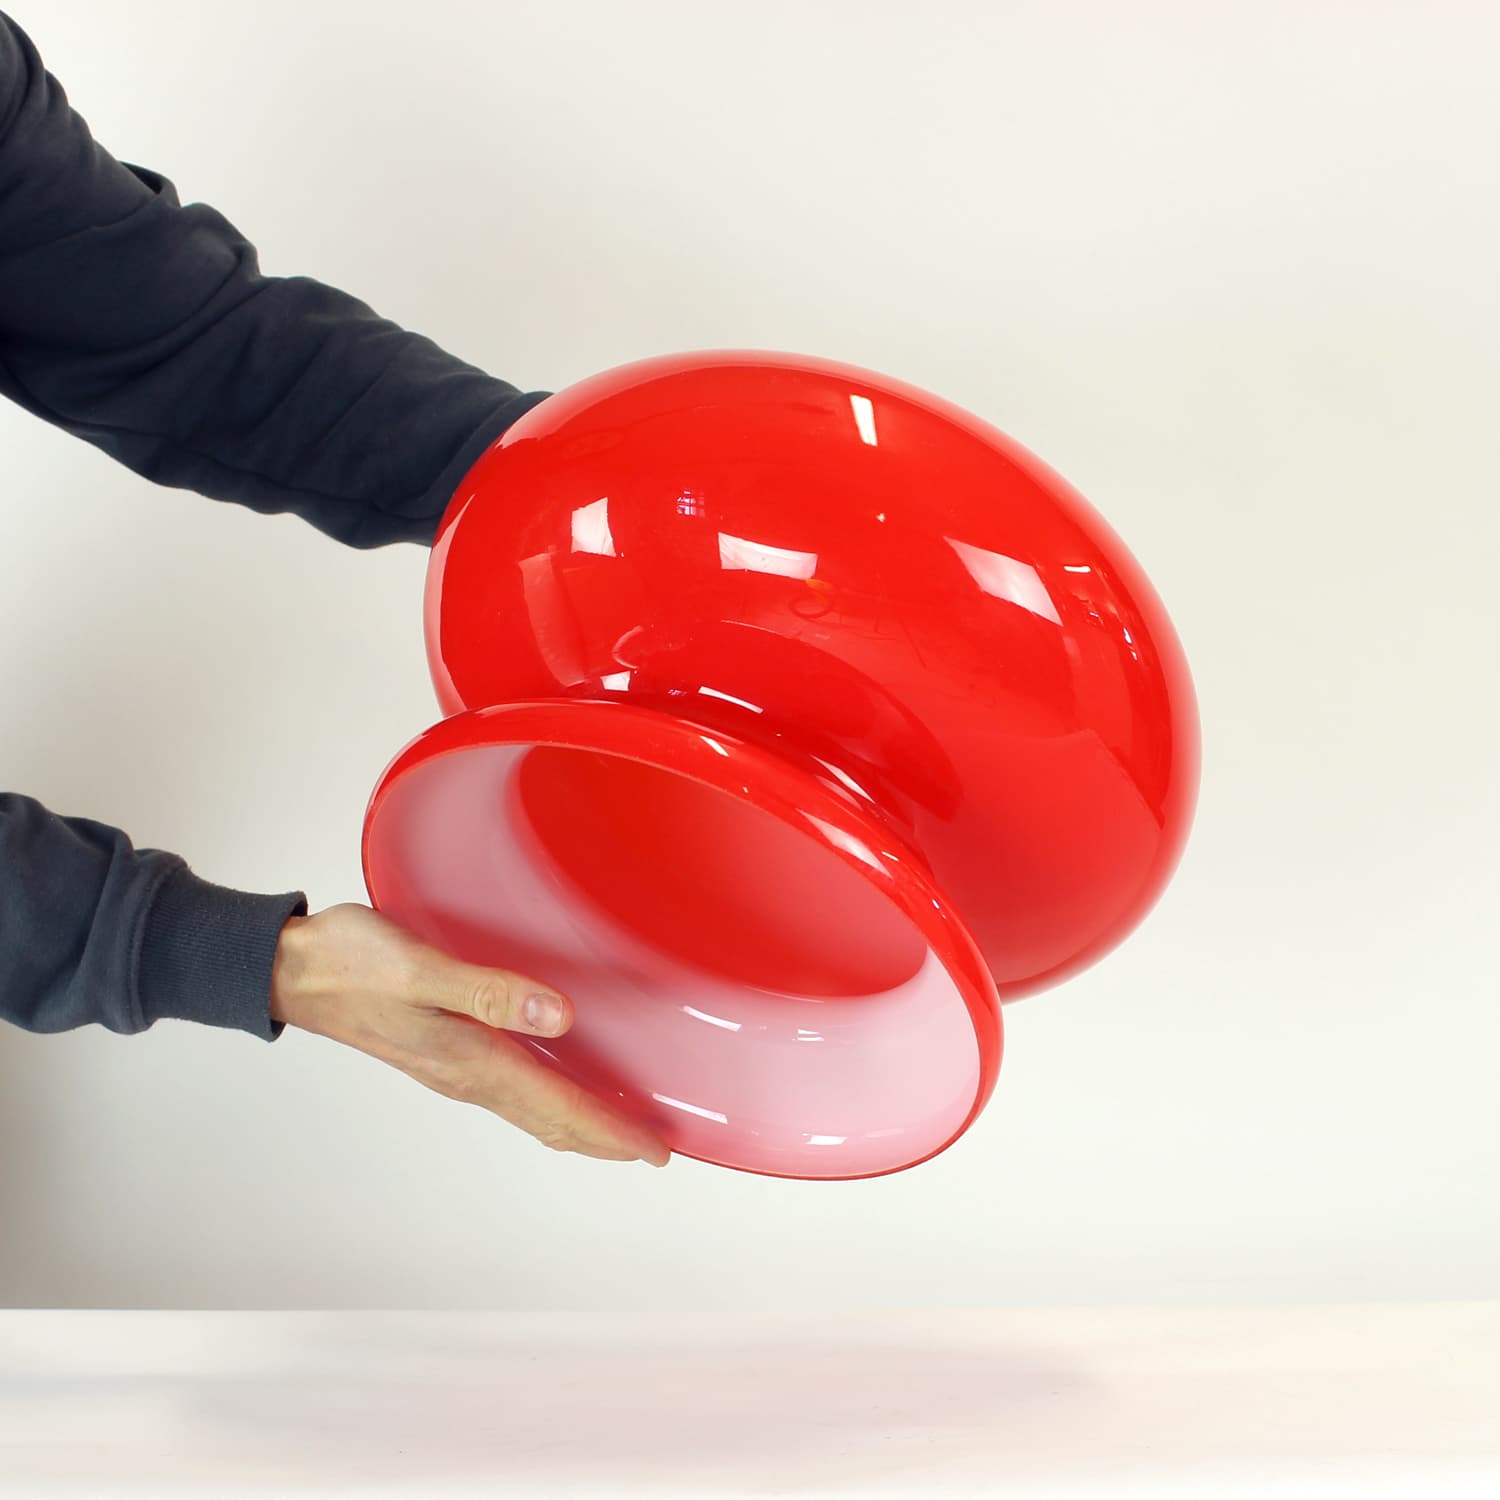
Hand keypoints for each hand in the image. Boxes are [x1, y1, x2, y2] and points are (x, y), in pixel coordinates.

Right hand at [269, 902, 669, 1165]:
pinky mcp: (443, 1050)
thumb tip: (559, 1018)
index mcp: (468, 1060)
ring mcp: (452, 1067)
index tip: (658, 1151)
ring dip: (579, 1123)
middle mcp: (465, 1075)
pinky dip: (548, 1099)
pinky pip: (510, 1090)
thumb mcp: (421, 969)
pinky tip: (558, 1083)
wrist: (292, 971)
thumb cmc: (351, 963)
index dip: (612, 1133)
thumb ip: (490, 992)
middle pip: (551, 1121)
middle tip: (655, 1150)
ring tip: (620, 1127)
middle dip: (606, 1139)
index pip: (557, 1110)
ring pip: (532, 1110)